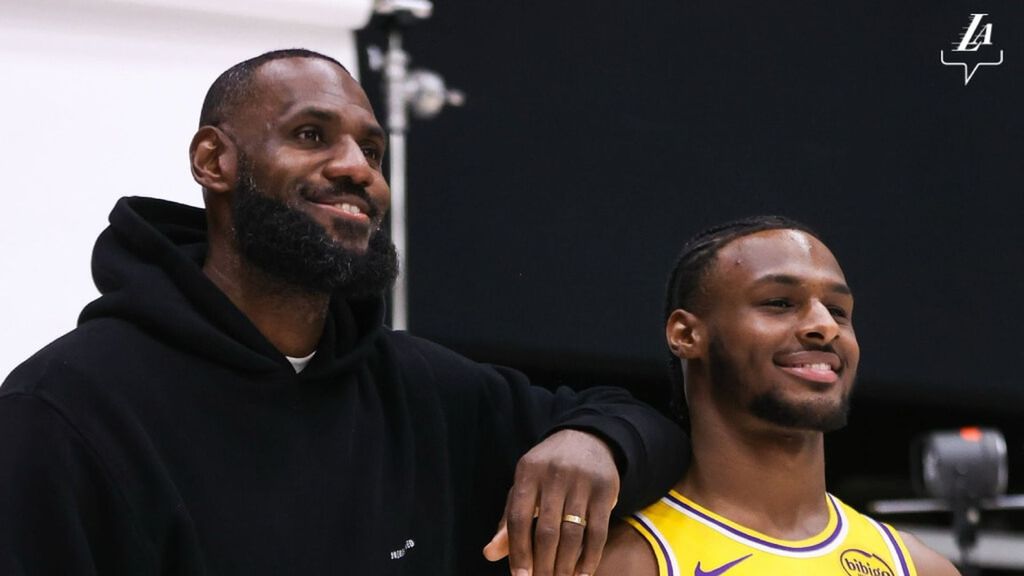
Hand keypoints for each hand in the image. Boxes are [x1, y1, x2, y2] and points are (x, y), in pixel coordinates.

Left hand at [482, 429, 619, 575]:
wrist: (588, 440)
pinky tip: (582, 574)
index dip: (518, 551)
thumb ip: (508, 521)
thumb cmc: (547, 473)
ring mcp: (581, 481)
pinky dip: (590, 558)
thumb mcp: (524, 488)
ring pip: (572, 534)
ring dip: (565, 566)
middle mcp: (553, 474)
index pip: (518, 518)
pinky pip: (598, 532)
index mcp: (527, 472)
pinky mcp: (605, 489)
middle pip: (546, 531)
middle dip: (543, 565)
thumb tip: (489, 554)